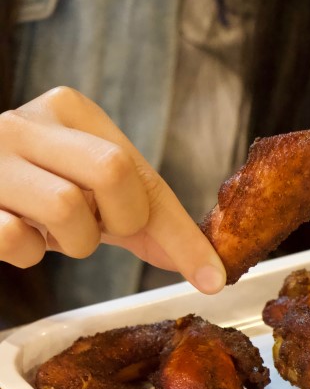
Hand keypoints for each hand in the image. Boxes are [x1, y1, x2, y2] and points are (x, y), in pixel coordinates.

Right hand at [0, 87, 225, 292]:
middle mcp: (28, 122)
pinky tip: (17, 236)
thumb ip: (146, 219)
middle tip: (98, 226)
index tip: (210, 277)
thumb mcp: (91, 193)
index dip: (180, 232)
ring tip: (51, 231)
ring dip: (73, 241)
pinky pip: (16, 239)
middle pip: (112, 173)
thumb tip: (206, 269)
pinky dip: (27, 254)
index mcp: (69, 111)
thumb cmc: (35, 189)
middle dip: (120, 220)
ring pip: (67, 209)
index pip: (141, 172)